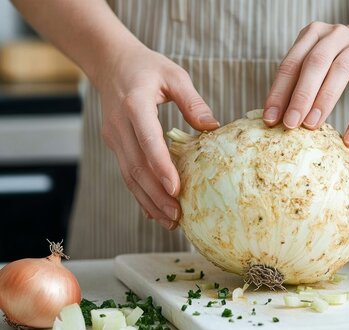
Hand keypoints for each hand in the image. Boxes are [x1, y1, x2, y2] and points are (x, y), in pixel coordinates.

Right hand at [96, 45, 218, 229]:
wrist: (111, 63)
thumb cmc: (147, 68)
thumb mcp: (174, 75)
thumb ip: (192, 101)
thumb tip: (212, 128)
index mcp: (134, 105)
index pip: (147, 140)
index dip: (160, 166)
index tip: (175, 189)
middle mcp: (120, 126)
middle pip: (136, 167)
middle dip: (156, 195)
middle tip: (177, 216)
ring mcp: (114, 138)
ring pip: (130, 176)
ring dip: (148, 201)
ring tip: (170, 221)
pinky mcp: (116, 145)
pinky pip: (128, 173)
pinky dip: (140, 194)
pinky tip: (154, 211)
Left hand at [263, 22, 348, 146]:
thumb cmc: (335, 61)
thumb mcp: (316, 64)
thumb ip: (297, 83)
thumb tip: (276, 119)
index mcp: (312, 34)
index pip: (291, 64)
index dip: (278, 92)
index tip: (269, 119)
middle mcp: (334, 35)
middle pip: (314, 64)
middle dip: (300, 96)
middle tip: (290, 123)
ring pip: (339, 73)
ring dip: (323, 102)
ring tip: (311, 126)